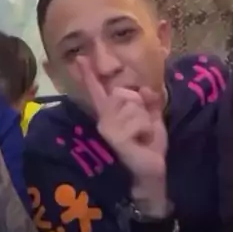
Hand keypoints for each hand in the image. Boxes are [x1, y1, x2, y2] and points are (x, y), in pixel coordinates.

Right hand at [78, 58, 167, 199]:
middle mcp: (103, 119)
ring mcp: (106, 127)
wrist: (152, 174)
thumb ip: (149, 102)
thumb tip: (144, 89)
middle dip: (141, 107)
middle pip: (124, 93)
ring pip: (133, 104)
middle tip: (142, 128)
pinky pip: (138, 119)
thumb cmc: (149, 148)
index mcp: (110, 114)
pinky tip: (142, 142)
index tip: (80, 57)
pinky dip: (147, 129)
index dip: (89, 74)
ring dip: (145, 120)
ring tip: (142, 137)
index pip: (98, 90)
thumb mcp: (152, 119)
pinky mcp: (114, 136)